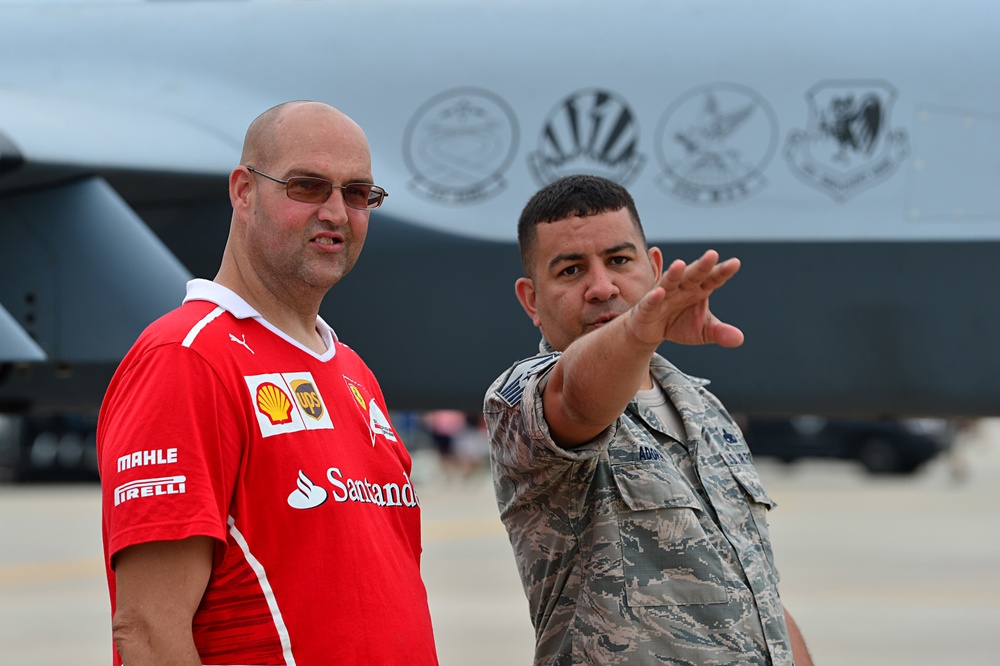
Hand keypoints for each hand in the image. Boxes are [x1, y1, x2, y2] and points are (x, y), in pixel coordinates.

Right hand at [627, 249, 743, 346]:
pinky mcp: (647, 308)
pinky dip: (653, 297)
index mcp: (698, 290)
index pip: (712, 279)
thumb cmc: (679, 324)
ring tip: (679, 264)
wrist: (651, 332)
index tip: (735, 263)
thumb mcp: (703, 331)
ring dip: (674, 274)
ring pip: (670, 283)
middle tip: (712, 254)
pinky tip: (659, 292)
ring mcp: (664, 296)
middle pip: (693, 275)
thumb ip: (720, 332)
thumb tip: (740, 339)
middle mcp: (682, 289)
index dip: (722, 272)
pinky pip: (650, 302)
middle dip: (701, 266)